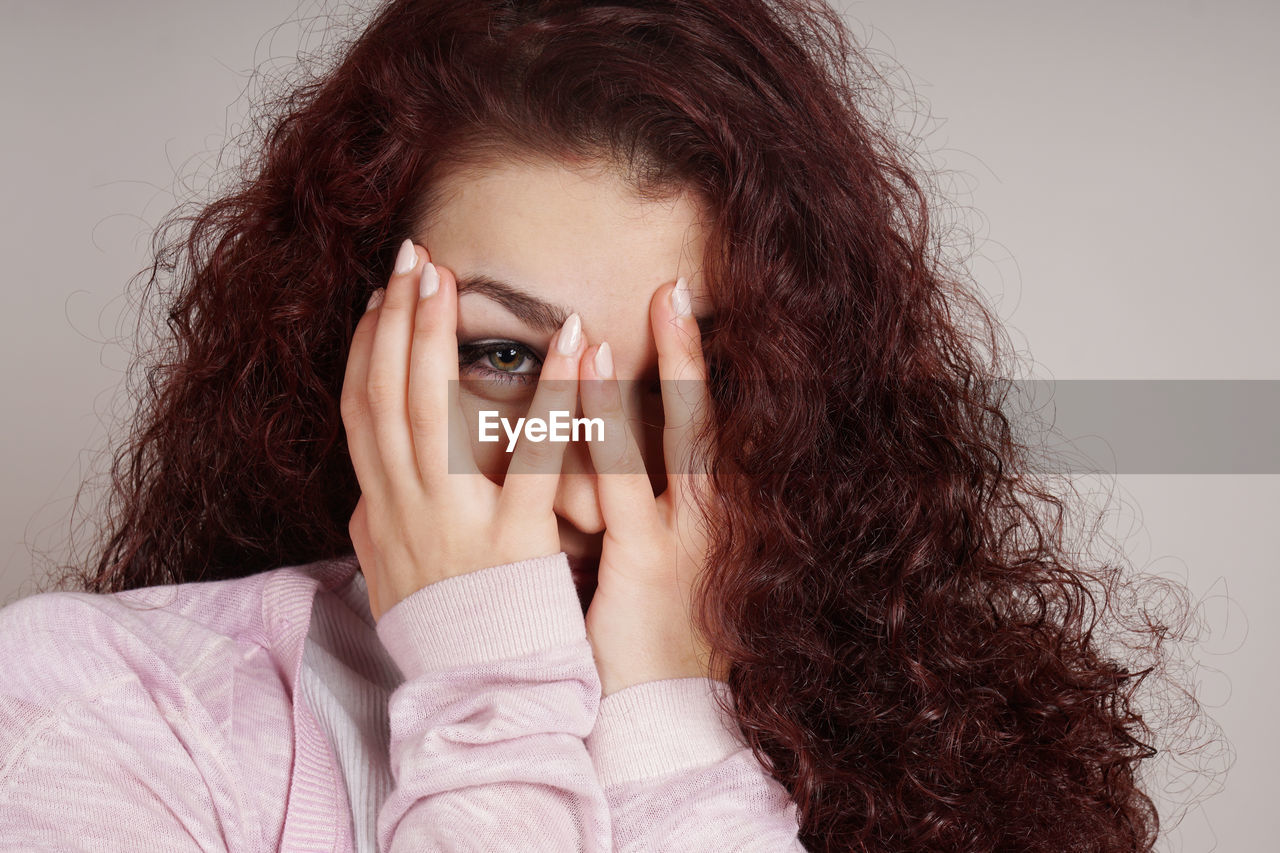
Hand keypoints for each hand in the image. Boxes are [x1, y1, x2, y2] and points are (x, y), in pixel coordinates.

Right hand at [341, 240, 585, 620]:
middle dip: (395, 322)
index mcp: (383, 514)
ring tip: (453, 277)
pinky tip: (576, 341)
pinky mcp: (514, 542)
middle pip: (387, 398)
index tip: (379, 297)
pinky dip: (554, 394)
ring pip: (434, 414)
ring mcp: (455, 525)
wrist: (478, 706)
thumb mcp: (396, 584)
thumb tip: (364, 494)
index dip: (365, 350)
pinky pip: (534, 456)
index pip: (359, 415)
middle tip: (411, 257)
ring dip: (439, 339)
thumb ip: (380, 532)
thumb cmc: (448, 641)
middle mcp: (405, 511)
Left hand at [579, 277, 726, 695]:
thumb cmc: (654, 646)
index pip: (709, 434)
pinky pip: (625, 477)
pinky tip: (584, 375)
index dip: (700, 374)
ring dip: (667, 367)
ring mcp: (685, 538)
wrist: (667, 722)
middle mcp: (710, 523)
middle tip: (675, 290)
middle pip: (708, 420)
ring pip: (683, 436)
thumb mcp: (662, 575)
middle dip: (693, 353)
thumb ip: (651, 523)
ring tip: (651, 306)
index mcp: (710, 524)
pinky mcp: (649, 559)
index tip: (682, 320)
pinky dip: (605, 420)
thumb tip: (629, 481)